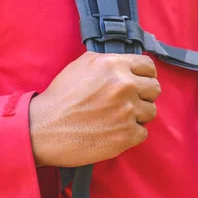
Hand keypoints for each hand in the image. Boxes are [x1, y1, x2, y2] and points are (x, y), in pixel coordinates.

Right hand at [29, 52, 160, 167]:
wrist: (43, 129)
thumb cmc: (61, 97)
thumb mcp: (83, 64)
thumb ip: (111, 62)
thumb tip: (130, 64)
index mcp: (115, 65)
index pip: (149, 66)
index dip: (146, 75)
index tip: (140, 82)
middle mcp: (124, 86)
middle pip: (155, 89)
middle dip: (144, 95)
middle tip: (128, 102)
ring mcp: (127, 111)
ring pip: (151, 112)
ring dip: (138, 116)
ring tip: (117, 118)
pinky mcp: (126, 135)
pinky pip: (143, 133)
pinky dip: (131, 134)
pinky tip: (113, 131)